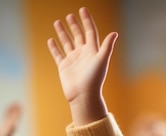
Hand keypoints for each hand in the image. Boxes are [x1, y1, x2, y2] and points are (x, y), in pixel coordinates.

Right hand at [47, 7, 117, 124]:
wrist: (84, 96)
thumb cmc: (94, 79)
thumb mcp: (102, 60)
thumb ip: (107, 46)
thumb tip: (114, 33)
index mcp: (93, 51)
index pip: (90, 32)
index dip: (86, 20)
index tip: (82, 9)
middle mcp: (83, 54)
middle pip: (78, 35)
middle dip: (75, 25)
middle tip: (70, 16)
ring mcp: (73, 60)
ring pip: (67, 42)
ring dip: (63, 33)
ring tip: (57, 22)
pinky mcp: (64, 67)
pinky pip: (58, 54)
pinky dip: (54, 47)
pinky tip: (51, 40)